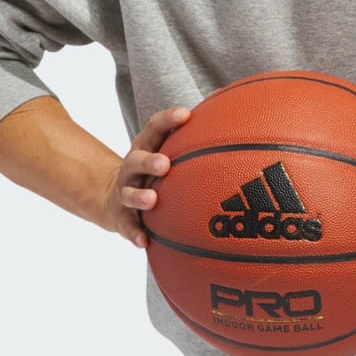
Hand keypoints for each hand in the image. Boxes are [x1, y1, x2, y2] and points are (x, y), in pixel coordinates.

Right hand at [97, 104, 193, 248]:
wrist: (113, 198)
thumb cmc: (153, 174)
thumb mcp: (166, 155)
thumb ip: (194, 146)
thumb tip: (242, 133)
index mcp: (146, 148)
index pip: (154, 128)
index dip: (168, 120)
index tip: (185, 114)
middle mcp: (132, 168)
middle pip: (136, 160)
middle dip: (149, 161)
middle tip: (164, 164)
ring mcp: (124, 193)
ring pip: (128, 194)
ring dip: (139, 197)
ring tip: (152, 200)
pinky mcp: (121, 217)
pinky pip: (127, 227)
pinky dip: (134, 234)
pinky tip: (144, 241)